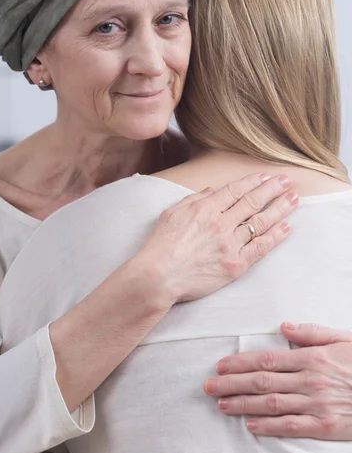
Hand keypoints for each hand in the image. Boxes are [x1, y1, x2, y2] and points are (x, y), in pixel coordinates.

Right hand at [139, 172, 297, 302]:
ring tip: (293, 199)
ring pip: (261, 222)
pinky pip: (260, 247)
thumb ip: (193, 199)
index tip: (265, 176)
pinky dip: (275, 236)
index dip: (253, 182)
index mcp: (205, 208)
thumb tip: (210, 190)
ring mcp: (230, 243)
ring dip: (279, 209)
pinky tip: (286, 227)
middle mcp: (221, 222)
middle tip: (286, 181)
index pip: (235, 190)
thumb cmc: (160, 245)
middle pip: (252, 202)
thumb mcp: (171, 213)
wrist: (158, 275)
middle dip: (272, 189)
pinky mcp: (235, 264)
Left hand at [204, 322, 351, 439]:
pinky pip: (291, 426)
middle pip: (262, 381)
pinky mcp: (325, 426)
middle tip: (209, 386)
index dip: (240, 362)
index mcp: (312, 357)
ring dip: (243, 404)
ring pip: (271, 404)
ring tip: (221, 404)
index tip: (221, 365)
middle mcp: (310, 380)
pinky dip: (269, 426)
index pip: (267, 359)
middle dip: (232, 383)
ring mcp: (316, 404)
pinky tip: (251, 425)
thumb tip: (284, 326)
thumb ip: (312, 332)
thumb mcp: (343, 338)